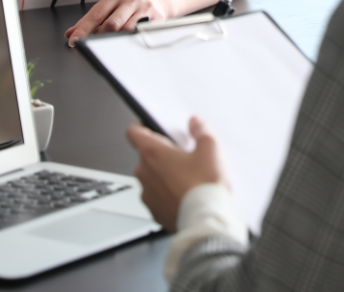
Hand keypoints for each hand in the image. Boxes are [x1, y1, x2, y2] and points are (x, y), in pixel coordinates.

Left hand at [64, 0, 167, 45]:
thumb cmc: (129, 3)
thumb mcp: (111, 3)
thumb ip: (92, 18)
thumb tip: (71, 33)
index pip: (96, 14)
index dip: (83, 29)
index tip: (74, 40)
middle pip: (111, 24)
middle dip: (99, 37)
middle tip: (92, 44)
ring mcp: (145, 8)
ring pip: (126, 31)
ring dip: (114, 40)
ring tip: (109, 43)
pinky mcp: (156, 18)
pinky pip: (139, 34)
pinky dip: (130, 40)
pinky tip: (126, 42)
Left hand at [126, 117, 227, 231]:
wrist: (206, 220)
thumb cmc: (204, 186)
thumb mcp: (210, 147)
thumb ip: (199, 130)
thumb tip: (194, 123)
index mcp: (153, 153)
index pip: (133, 133)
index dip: (143, 126)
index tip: (153, 127)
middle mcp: (144, 174)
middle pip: (145, 155)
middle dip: (162, 153)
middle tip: (183, 154)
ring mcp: (147, 195)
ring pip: (151, 177)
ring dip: (163, 174)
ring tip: (187, 176)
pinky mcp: (154, 212)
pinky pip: (156, 196)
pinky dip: (167, 193)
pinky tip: (186, 193)